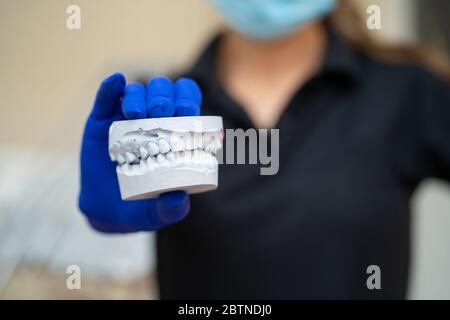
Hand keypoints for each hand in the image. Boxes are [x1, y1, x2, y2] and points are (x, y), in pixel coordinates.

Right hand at [78, 73, 201, 232]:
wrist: (106, 211)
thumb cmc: (141, 207)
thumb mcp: (157, 213)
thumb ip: (170, 210)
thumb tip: (179, 199)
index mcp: (175, 134)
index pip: (187, 104)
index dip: (188, 100)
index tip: (188, 111)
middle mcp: (152, 121)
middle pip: (163, 93)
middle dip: (164, 97)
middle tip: (161, 112)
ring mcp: (125, 119)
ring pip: (136, 92)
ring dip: (139, 95)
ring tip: (136, 112)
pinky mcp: (101, 121)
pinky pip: (105, 98)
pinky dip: (110, 88)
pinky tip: (115, 82)